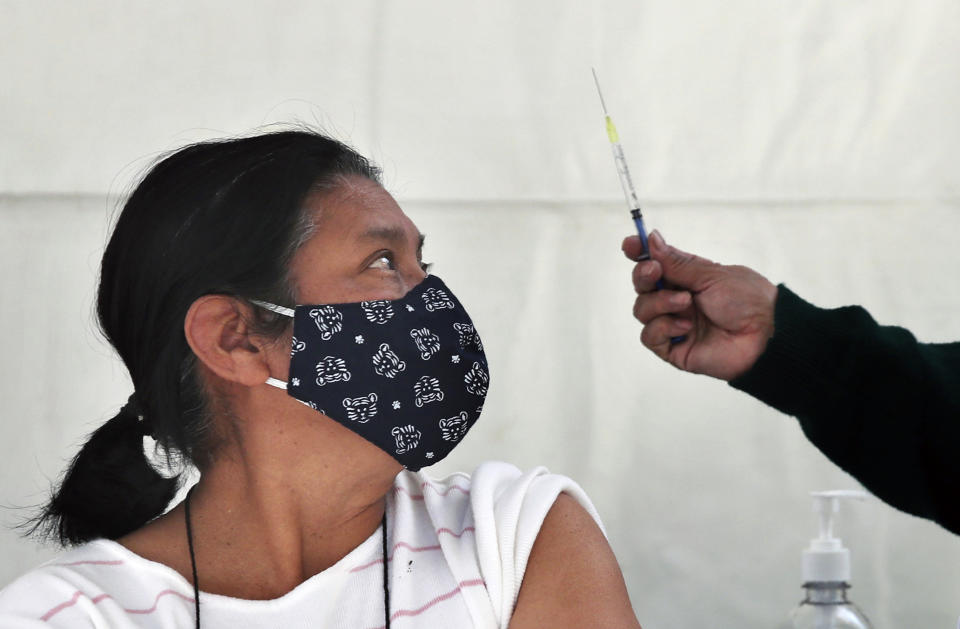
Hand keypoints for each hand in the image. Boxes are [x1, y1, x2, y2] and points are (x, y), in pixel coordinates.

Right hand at [621, 230, 777, 380]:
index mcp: (686, 278)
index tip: (630, 244)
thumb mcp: (710, 274)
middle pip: (642, 286)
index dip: (639, 253)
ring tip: (685, 303)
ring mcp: (673, 324)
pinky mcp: (674, 348)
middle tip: (655, 271)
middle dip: (643, 276)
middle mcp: (676, 300)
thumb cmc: (747, 300)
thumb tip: (651, 239)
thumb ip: (676, 262)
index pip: (654, 263)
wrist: (766, 334)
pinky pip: (650, 336)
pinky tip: (686, 326)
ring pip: (641, 310)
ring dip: (659, 303)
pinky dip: (663, 327)